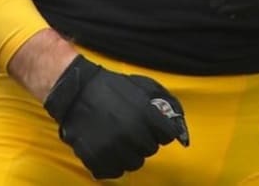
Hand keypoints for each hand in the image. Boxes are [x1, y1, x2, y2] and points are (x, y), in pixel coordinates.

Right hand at [43, 55, 188, 179]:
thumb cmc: (113, 87)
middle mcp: (129, 133)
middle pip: (150, 150)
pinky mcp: (96, 159)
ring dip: (130, 153)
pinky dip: (113, 163)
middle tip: (132, 128)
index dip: (161, 130)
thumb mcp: (144, 86)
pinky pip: (114, 172)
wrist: (76, 92)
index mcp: (144, 115)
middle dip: (145, 140)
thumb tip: (182, 132)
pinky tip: (109, 147)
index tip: (153, 125)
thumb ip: (167, 104)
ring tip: (120, 137)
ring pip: (134, 163)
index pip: (167, 136)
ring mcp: (111, 149)